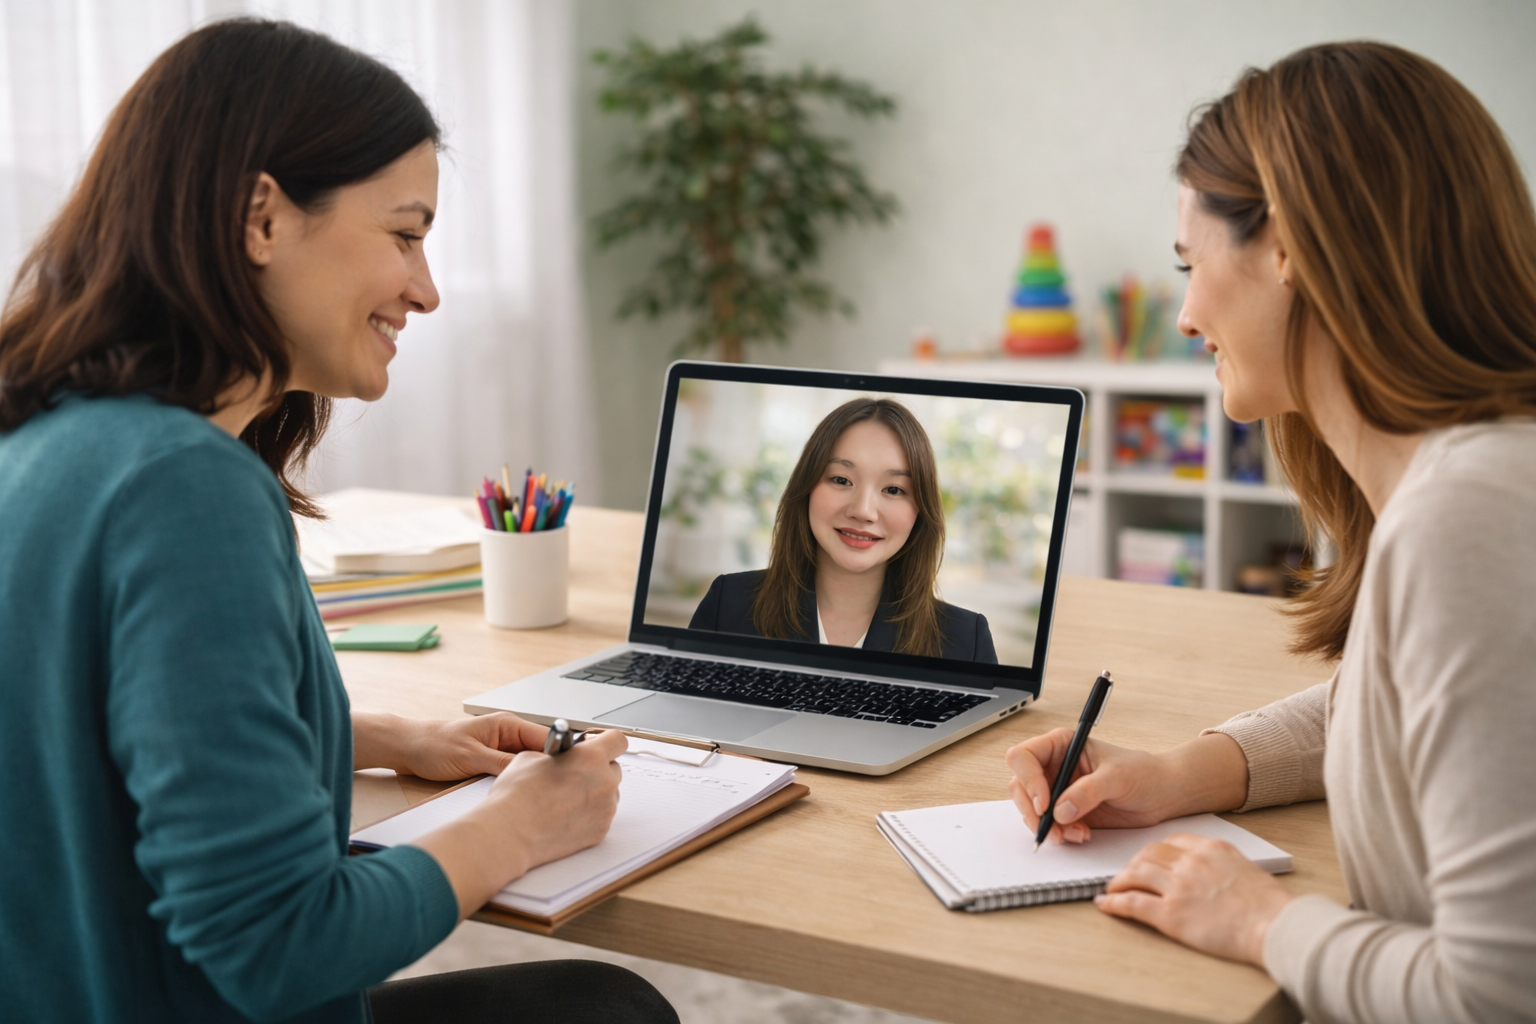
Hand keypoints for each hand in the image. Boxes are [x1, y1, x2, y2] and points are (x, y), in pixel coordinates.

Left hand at [352, 711, 546, 779]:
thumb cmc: (434, 745)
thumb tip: (532, 772)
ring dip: (531, 778)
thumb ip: (503, 764)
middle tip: (556, 792)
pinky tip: (520, 794)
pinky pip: (513, 772)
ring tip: (540, 795)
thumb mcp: (471, 757)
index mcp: (507, 724)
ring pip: (527, 765)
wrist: (407, 748)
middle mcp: (508, 735)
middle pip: (540, 753)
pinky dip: (517, 782)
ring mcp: (501, 749)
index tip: (570, 774)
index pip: (546, 738)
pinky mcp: (492, 762)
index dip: (560, 755)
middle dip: (548, 771)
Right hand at [410, 726, 628, 917]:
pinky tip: (566, 815)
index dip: (606, 742)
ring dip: (595, 792)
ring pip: (609, 794)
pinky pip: (601, 815)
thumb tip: (563, 756)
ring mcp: (605, 809)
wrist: (509, 833)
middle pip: (613, 768)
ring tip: (568, 798)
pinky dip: (589, 814)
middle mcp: (604, 782)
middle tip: (576, 774)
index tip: (598, 746)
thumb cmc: (516, 796)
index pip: (617, 740)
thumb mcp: (530, 757)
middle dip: (598, 768)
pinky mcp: (600, 831)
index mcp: (590, 757)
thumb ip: (557, 753)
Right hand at [1005, 730, 1179, 844]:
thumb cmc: (1143, 773)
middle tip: (1053, 829)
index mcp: (1061, 745)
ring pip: (1030, 809)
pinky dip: (1059, 834)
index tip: (1045, 803)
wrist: (1161, 795)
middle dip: (1033, 811)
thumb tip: (1060, 810)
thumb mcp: (1117, 777)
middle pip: (1020, 786)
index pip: (1024, 757)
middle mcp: (1054, 766)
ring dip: (1046, 826)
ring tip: (1074, 834)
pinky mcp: (1065, 812)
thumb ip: (1087, 791)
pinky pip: (1048, 825)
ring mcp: (1057, 790)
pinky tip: (1081, 834)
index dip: (1028, 780)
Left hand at [1096, 834, 1293, 964]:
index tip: (1149, 859)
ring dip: (1118, 881)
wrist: (1276, 925)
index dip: (1155, 851)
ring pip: (1134, 874)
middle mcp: (1190, 862)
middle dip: (1133, 864)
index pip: (1171, 842)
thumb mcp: (1247, 869)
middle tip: (1127, 874)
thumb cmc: (1270, 906)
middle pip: (1148, 854)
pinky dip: (1114, 902)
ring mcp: (1178, 887)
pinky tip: (1106, 904)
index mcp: (1210, 848)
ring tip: (1112, 888)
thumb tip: (1212, 873)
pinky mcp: (1170, 914)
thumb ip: (1223, 865)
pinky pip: (1132, 903)